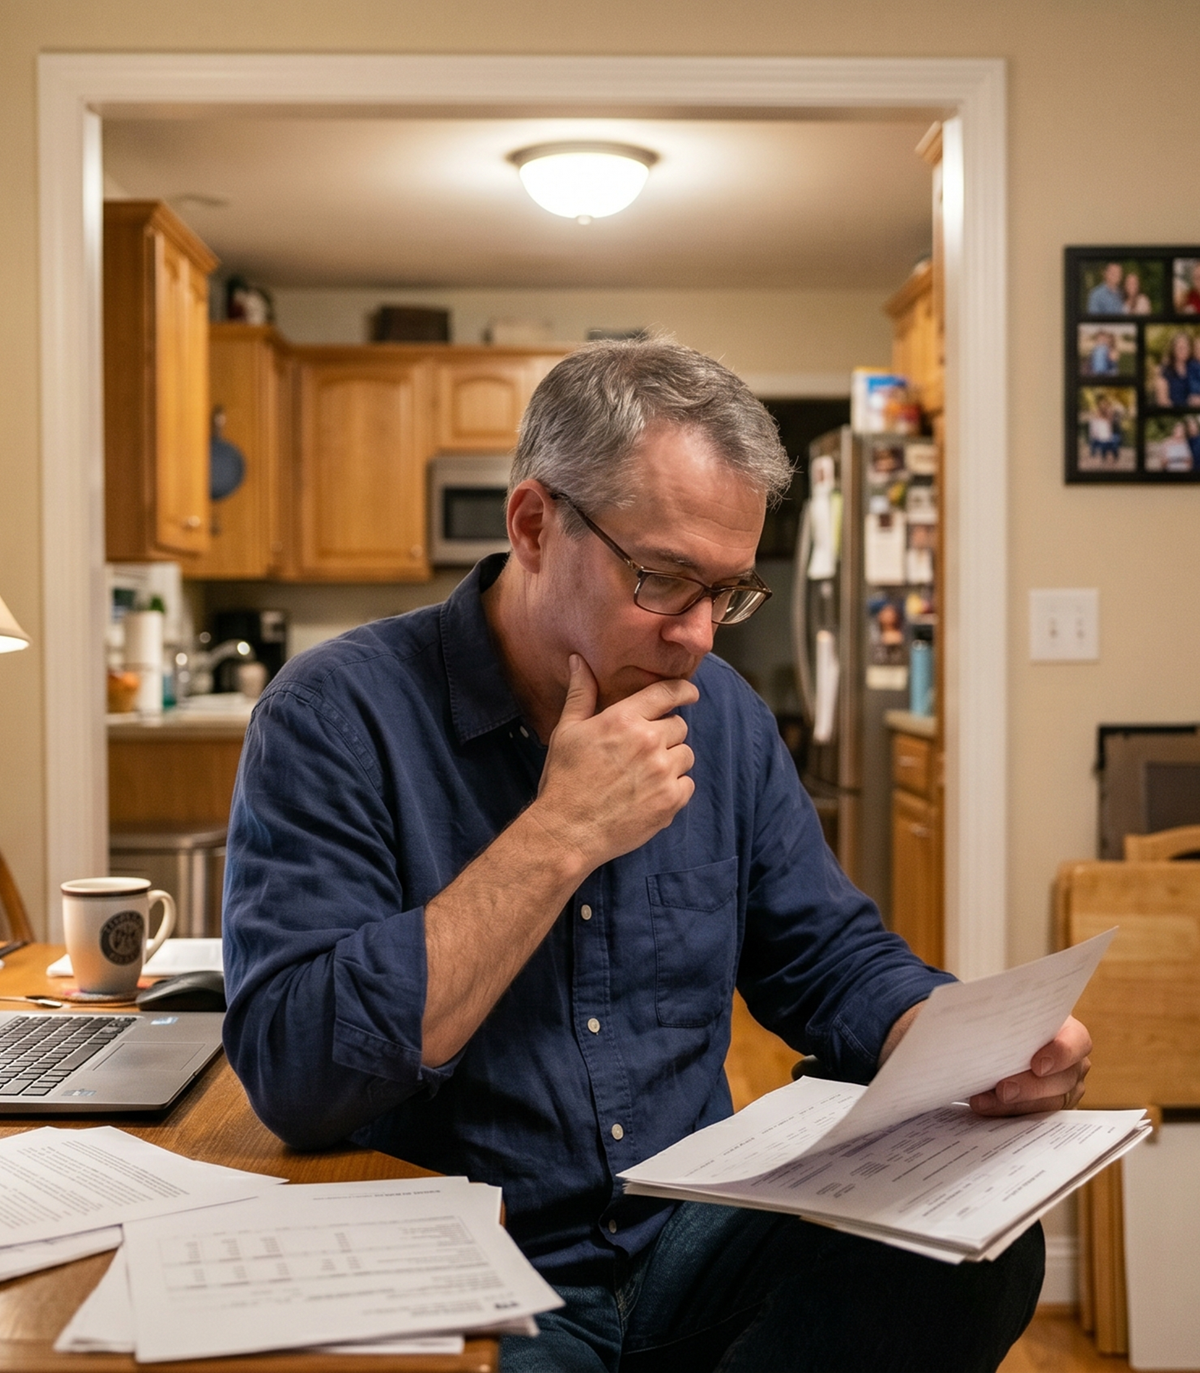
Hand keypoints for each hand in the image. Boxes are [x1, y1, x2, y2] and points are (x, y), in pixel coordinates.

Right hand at [529, 654, 697, 872]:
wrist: (567, 830)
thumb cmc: (565, 778)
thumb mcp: (567, 731)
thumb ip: (580, 693)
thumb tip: (579, 661)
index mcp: (624, 719)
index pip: (667, 693)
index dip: (684, 691)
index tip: (690, 694)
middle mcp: (648, 741)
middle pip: (679, 726)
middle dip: (666, 734)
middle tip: (643, 751)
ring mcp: (663, 772)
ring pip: (686, 755)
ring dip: (672, 761)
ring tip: (646, 774)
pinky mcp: (671, 800)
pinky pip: (688, 784)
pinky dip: (675, 787)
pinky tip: (650, 794)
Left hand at [969, 1016, 1091, 1116]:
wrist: (1011, 1039)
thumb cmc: (1015, 1022)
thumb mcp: (1016, 1014)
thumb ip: (1008, 1017)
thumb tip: (982, 1022)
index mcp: (1071, 1034)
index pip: (1078, 1042)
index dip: (1061, 1054)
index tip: (1037, 1065)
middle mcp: (1074, 1065)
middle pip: (1062, 1080)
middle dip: (1030, 1088)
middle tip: (1003, 1090)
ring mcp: (1066, 1090)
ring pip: (1048, 1104)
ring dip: (1013, 1105)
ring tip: (983, 1101)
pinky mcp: (1051, 1108)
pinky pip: (1035, 1117)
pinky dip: (1008, 1113)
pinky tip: (986, 1108)